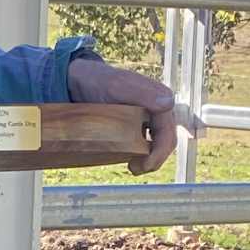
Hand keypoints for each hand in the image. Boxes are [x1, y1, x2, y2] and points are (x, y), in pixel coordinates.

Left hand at [66, 54, 176, 175]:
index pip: (168, 134)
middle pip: (165, 142)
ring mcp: (148, 118)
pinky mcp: (137, 124)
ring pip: (156, 145)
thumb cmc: (98, 80)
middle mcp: (158, 109)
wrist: (81, 81)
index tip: (143, 166)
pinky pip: (144, 143)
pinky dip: (139, 154)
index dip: (159, 154)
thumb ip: (142, 93)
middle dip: (153, 160)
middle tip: (134, 169)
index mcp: (160, 99)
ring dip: (148, 159)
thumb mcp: (117, 86)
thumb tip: (169, 103)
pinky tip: (126, 158)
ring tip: (132, 166)